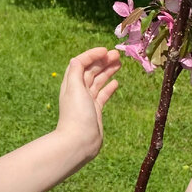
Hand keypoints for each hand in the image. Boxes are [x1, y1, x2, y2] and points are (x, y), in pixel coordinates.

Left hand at [55, 47, 120, 162]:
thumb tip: (77, 59)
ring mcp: (87, 101)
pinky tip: (116, 82)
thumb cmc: (77, 114)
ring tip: (119, 63)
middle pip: (91, 70)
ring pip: (98, 81)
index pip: (80, 63)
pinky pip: (103, 95)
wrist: (80, 141)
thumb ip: (75, 71)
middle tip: (118, 55)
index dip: (92, 55)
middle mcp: (78, 90)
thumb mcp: (74, 88)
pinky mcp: (95, 110)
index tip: (105, 50)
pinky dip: (109, 87)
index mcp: (71, 83)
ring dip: (108, 71)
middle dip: (103, 61)